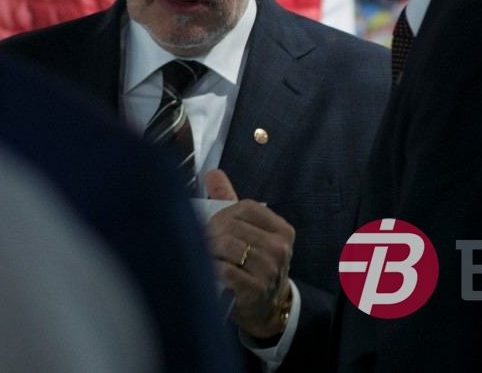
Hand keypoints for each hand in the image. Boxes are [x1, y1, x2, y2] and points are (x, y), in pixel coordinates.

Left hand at [203, 169, 293, 339]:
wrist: (266, 308)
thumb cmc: (254, 265)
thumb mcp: (249, 233)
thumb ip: (230, 202)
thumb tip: (213, 173)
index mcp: (282, 230)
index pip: (245, 207)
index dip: (222, 213)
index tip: (212, 224)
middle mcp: (279, 249)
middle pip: (232, 226)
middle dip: (210, 232)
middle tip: (199, 240)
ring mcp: (269, 270)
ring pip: (226, 246)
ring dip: (208, 250)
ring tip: (201, 254)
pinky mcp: (254, 290)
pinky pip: (223, 270)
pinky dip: (211, 268)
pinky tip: (208, 271)